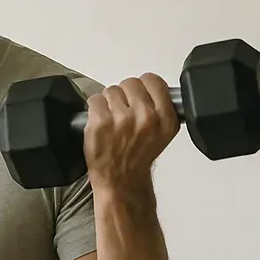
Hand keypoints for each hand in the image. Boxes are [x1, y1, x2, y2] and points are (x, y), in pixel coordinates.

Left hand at [83, 73, 179, 194]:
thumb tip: (151, 86)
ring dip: (109, 103)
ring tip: (113, 121)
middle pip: (130, 82)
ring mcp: (122, 119)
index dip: (143, 87)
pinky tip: (101, 124)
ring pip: (111, 90)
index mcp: (165, 118)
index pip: (153, 80)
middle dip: (125, 95)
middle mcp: (146, 117)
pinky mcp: (100, 123)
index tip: (139, 98)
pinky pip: (95, 99)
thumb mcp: (164, 132)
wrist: (121, 180)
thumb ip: (162, 106)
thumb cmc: (138, 157)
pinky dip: (94, 110)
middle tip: (124, 113)